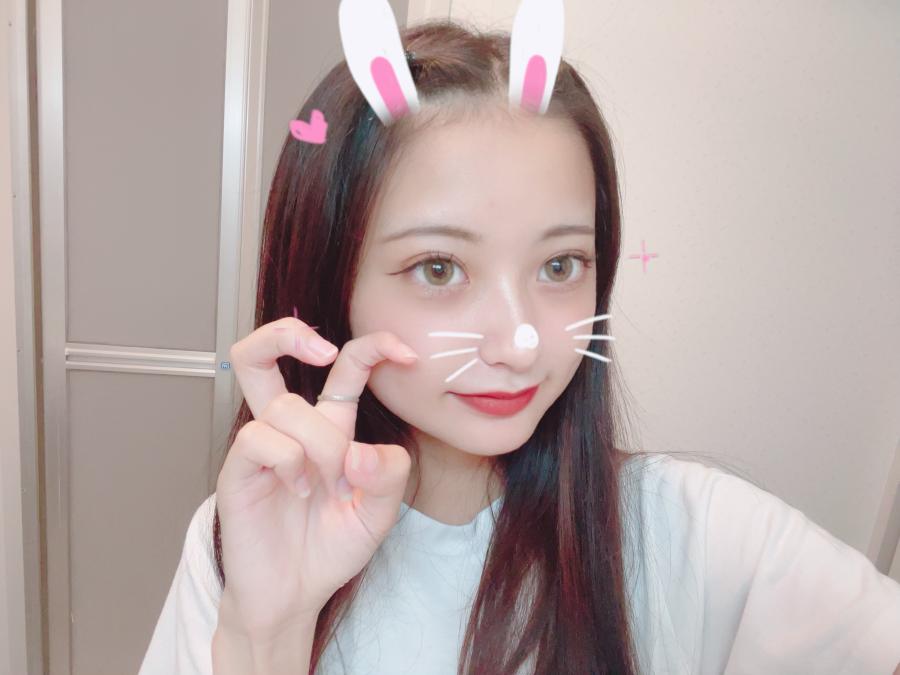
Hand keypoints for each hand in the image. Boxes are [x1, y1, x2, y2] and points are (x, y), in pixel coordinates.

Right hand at [214, 317, 417, 640]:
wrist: (293, 596)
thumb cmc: (330, 548)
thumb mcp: (379, 513)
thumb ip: (387, 476)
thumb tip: (360, 450)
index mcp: (329, 428)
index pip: (346, 368)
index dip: (374, 347)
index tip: (407, 353)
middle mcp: (292, 428)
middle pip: (266, 352)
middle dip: (287, 332)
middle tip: (323, 350)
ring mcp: (262, 447)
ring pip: (284, 405)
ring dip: (318, 442)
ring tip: (325, 483)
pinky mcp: (239, 470)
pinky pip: (259, 438)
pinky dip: (289, 461)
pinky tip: (298, 490)